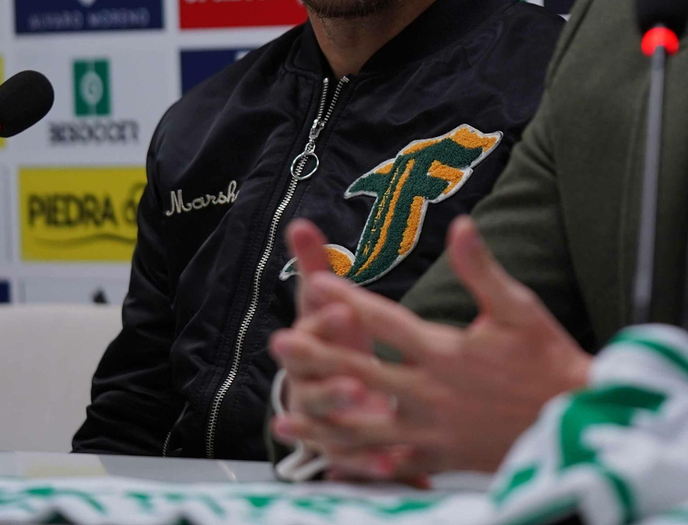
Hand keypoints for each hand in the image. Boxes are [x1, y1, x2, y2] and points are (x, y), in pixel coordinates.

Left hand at [271, 215, 592, 474]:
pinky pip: (388, 463)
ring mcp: (431, 429)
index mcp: (444, 351)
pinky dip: (356, 465)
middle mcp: (429, 392)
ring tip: (284, 415)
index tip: (317, 283)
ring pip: (363, 427)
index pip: (385, 321)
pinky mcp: (440, 456)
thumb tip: (459, 225)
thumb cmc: (548, 359)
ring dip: (321, 420)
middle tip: (278, 345)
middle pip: (360, 373)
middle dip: (316, 358)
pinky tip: (329, 463)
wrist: (572, 420)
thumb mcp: (519, 307)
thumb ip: (482, 268)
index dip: (348, 300)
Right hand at [273, 219, 413, 480]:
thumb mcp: (325, 304)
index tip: (344, 307)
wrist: (338, 393)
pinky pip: (352, 462)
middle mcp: (308, 385)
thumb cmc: (334, 342)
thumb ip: (314, 266)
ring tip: (360, 402)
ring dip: (340, 412)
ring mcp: (322, 421)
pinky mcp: (344, 452)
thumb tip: (299, 222)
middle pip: (306, 379)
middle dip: (324, 369)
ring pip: (323, 422)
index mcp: (309, 346)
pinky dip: (366, 464)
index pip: (307, 330)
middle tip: (347, 361)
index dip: (323, 320)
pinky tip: (388, 465)